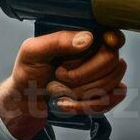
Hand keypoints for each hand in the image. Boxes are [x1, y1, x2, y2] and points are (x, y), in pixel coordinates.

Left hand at [0, 28, 127, 139]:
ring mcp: (103, 76)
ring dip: (80, 92)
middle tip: (59, 76)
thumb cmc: (28, 73)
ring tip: (58, 91)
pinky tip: (68, 104)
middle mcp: (97, 54)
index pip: (112, 33)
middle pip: (112, 60)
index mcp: (82, 38)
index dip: (114, 39)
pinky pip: (110, 100)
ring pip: (111, 83)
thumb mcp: (33, 52)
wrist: (26, 101)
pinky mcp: (103, 96)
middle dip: (82, 74)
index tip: (108, 43)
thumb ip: (57, 41)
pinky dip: (87, 106)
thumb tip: (87, 39)